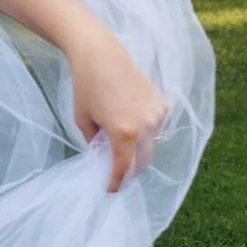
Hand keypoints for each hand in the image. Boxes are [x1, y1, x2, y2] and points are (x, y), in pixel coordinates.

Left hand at [70, 35, 169, 191]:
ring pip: (151, 144)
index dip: (116, 182)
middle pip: (142, 161)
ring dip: (138, 149)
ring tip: (120, 145)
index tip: (110, 190)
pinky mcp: (163, 104)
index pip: (123, 167)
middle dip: (130, 171)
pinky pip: (156, 127)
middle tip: (117, 175)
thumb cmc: (86, 87)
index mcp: (124, 133)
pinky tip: (131, 123)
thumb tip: (104, 156)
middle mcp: (146, 126)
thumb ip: (94, 142)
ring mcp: (158, 115)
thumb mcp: (82, 120)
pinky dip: (145, 132)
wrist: (102, 56)